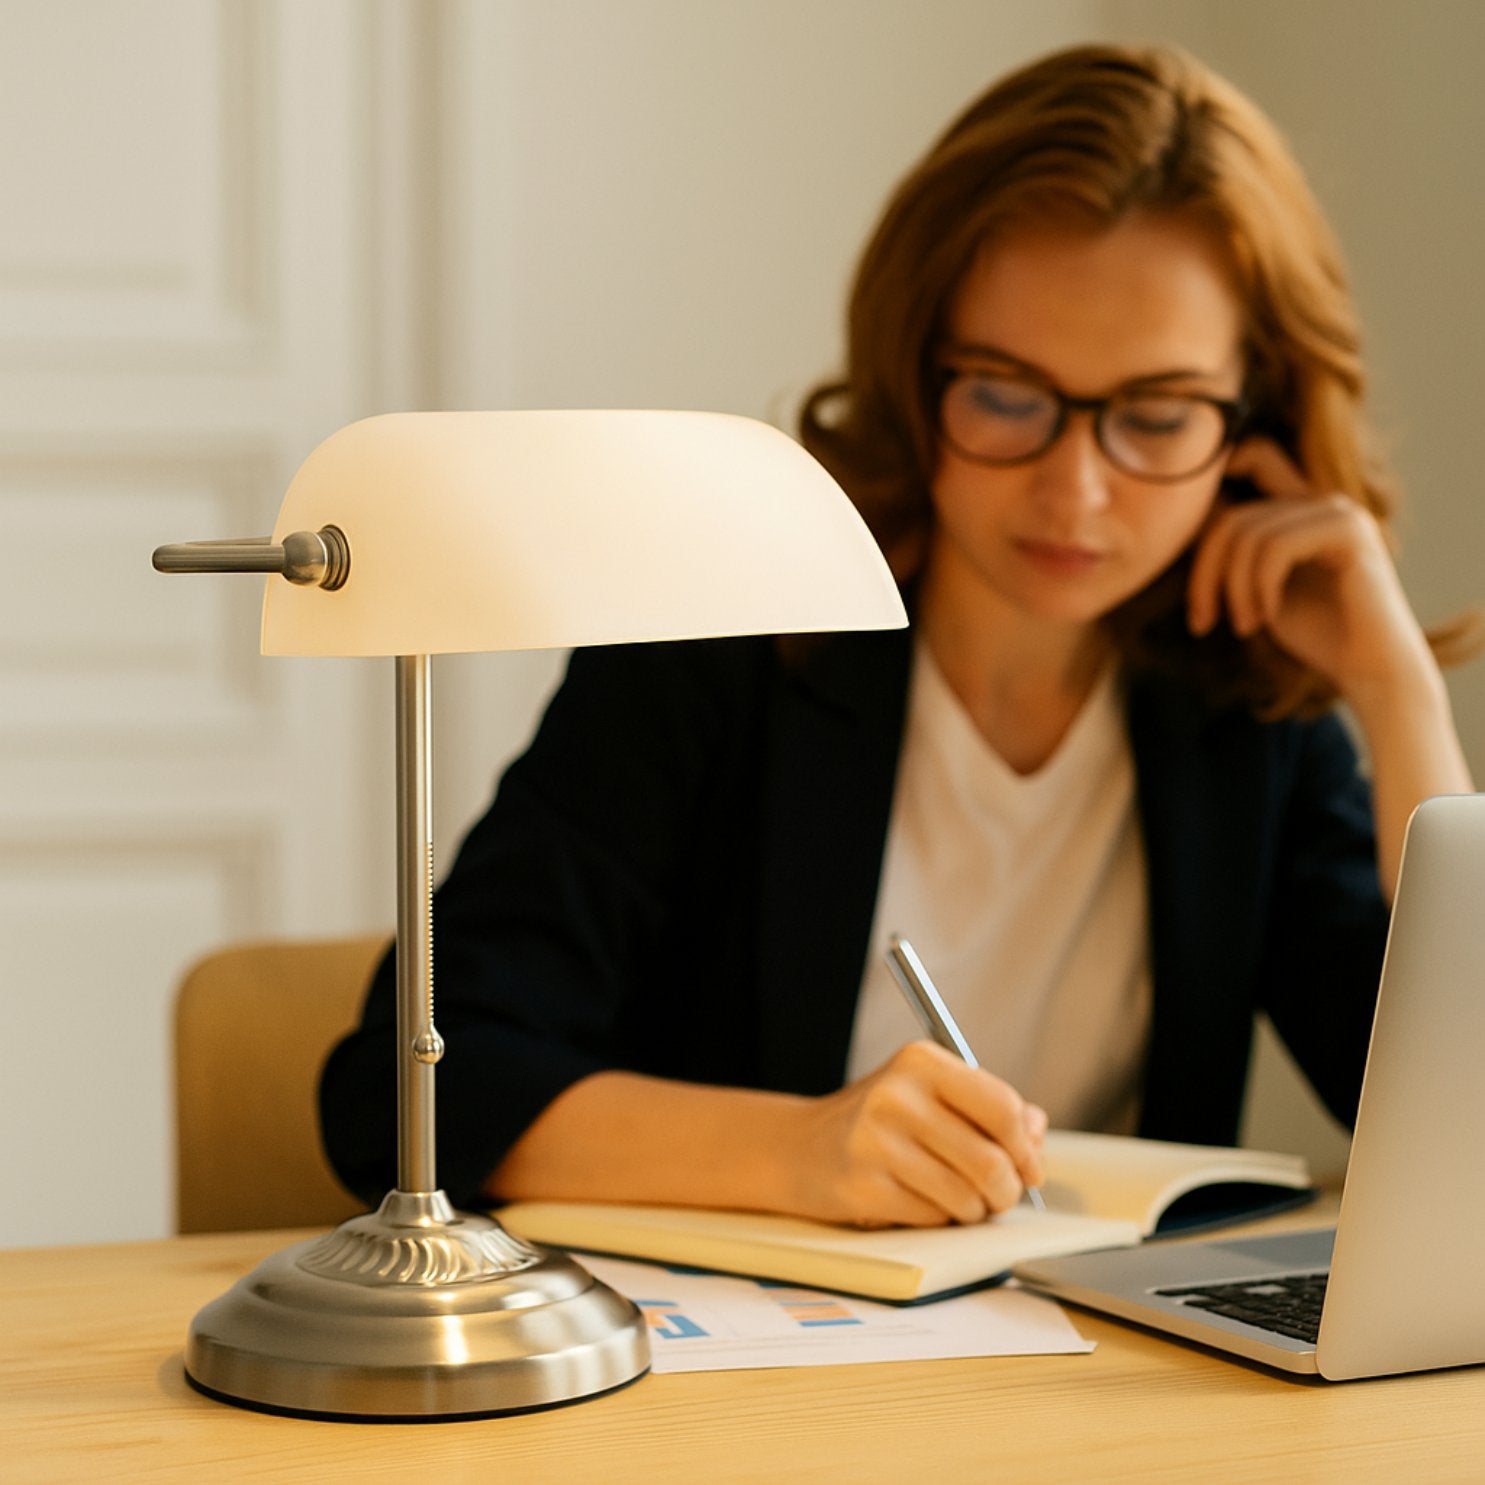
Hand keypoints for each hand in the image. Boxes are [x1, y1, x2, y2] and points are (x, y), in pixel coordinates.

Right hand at [786, 1041, 1046, 1227]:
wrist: (799, 1148)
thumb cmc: (878, 1123)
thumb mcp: (929, 1096)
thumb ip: (987, 1108)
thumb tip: (1037, 1129)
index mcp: (921, 1062)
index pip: (1002, 1108)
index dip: (1027, 1148)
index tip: (1030, 1169)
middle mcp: (897, 1094)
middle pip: (991, 1160)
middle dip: (1006, 1191)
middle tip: (998, 1197)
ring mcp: (876, 1140)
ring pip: (966, 1196)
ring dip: (973, 1211)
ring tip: (958, 1201)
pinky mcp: (862, 1185)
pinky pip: (933, 1218)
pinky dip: (939, 1221)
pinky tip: (921, 1204)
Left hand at [1186, 438, 1434, 706]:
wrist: (1371, 669)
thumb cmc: (1317, 634)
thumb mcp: (1259, 587)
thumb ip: (1236, 549)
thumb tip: (1186, 515)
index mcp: (1301, 507)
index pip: (1254, 457)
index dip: (1215, 474)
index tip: (1179, 534)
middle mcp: (1321, 501)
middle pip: (1232, 516)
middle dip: (1204, 573)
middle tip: (1203, 621)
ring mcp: (1338, 513)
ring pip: (1248, 534)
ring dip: (1234, 589)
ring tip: (1243, 626)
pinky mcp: (1349, 533)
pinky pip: (1275, 548)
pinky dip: (1260, 588)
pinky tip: (1268, 617)